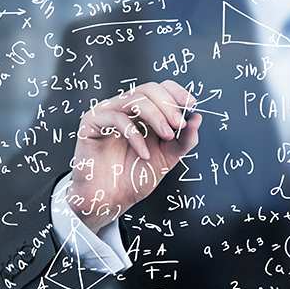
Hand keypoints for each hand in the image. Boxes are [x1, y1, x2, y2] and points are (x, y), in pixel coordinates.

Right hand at [67, 80, 200, 232]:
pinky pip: (116, 118)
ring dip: (156, 116)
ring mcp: (107, 113)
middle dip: (168, 106)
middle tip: (179, 125)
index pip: (161, 89)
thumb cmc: (134, 177)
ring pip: (134, 99)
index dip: (177, 93)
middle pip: (149, 89)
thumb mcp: (168, 157)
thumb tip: (197, 119)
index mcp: (143, 113)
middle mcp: (125, 109)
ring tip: (167, 136)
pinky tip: (144, 153)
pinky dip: (134, 135)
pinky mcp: (91, 123)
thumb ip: (184, 140)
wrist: (111, 199)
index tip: (191, 105)